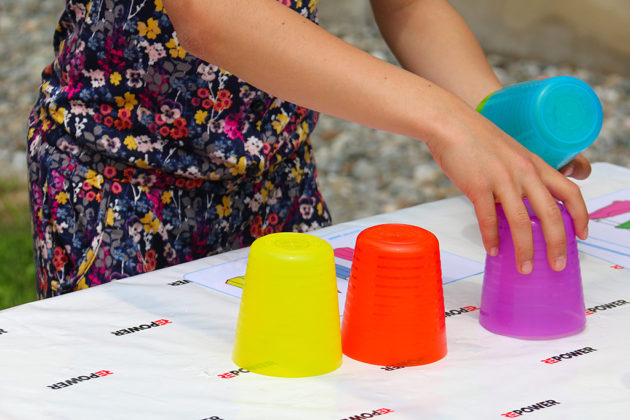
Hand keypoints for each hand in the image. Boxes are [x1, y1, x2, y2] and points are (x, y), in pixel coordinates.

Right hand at [425, 102, 588, 273]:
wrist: (448, 122)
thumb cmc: (474, 137)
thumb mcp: (507, 153)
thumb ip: (515, 177)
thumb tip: (513, 206)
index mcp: (534, 163)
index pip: (570, 191)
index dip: (580, 215)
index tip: (581, 235)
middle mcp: (523, 172)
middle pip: (551, 213)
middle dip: (557, 244)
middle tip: (556, 265)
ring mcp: (502, 179)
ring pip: (522, 222)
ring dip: (525, 250)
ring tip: (524, 268)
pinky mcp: (478, 186)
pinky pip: (489, 219)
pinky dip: (491, 238)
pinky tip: (491, 250)